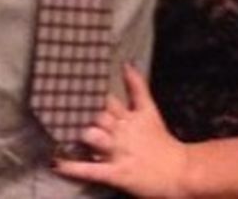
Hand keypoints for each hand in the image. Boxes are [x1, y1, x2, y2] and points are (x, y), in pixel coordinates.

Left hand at [54, 64, 188, 197]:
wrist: (181, 172)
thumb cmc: (161, 141)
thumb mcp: (149, 111)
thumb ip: (137, 87)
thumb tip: (126, 63)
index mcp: (129, 117)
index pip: (107, 100)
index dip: (90, 94)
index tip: (72, 85)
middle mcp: (122, 133)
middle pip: (98, 117)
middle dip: (84, 115)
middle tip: (63, 110)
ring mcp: (119, 153)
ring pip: (95, 137)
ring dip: (82, 135)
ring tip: (63, 133)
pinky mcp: (117, 174)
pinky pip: (92, 170)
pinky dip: (73, 168)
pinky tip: (57, 164)